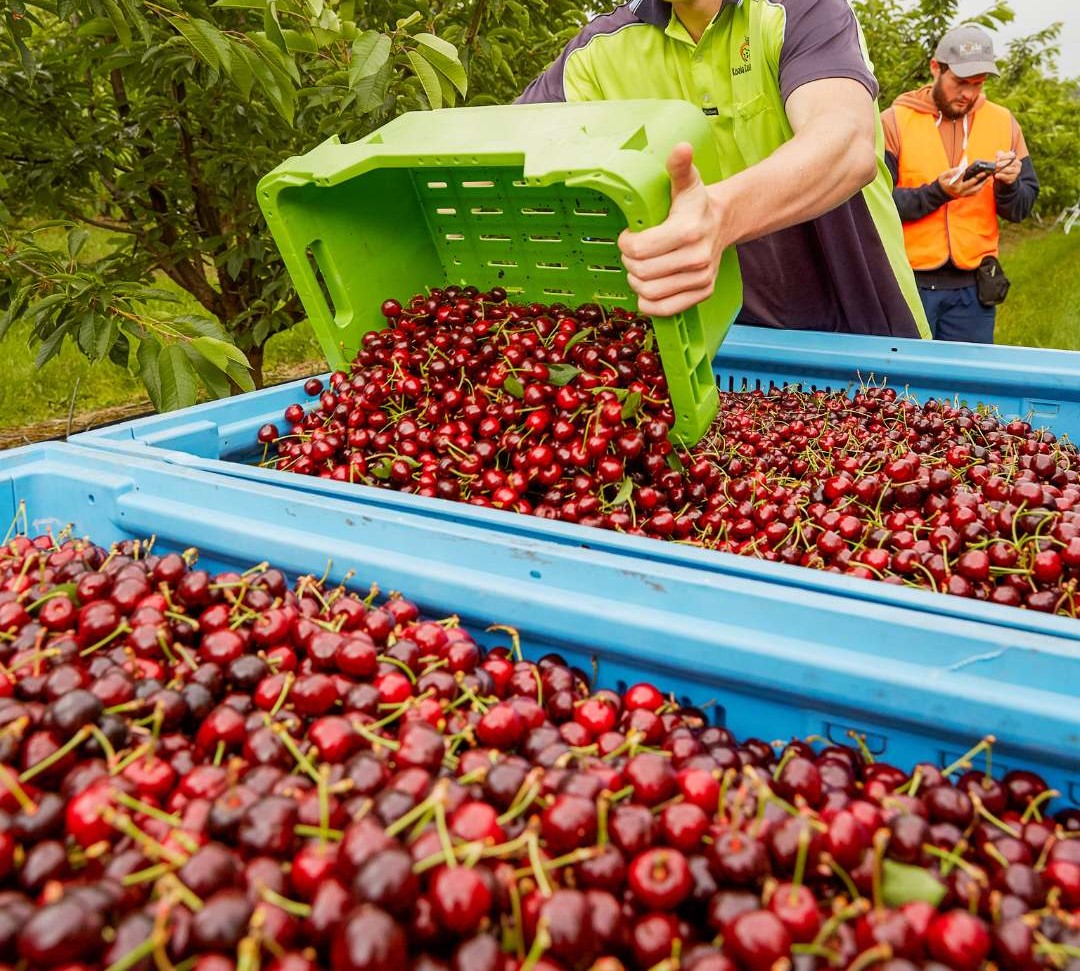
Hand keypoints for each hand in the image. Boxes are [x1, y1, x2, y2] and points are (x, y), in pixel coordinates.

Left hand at [618, 143, 726, 317]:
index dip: (626, 243)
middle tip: (633, 252)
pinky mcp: (702, 294)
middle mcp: (697, 258)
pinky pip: (663, 310)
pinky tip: (647, 287)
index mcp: (688, 231)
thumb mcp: (687, 182)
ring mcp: (701, 279)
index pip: (639, 250)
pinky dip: (648, 303)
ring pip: (648, 293)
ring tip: (640, 268)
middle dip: (629, 262)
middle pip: (640, 273)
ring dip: (636, 282)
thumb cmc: (695, 204)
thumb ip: (679, 166)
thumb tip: (682, 148)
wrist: (723, 223)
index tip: (628, 236)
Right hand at [938, 165, 989, 198]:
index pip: (960, 177)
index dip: (964, 172)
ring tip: (988, 178)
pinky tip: (984, 183)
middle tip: (984, 173)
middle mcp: (959, 191)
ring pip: (975, 190)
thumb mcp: (943, 176)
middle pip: (971, 184)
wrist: (941, 193)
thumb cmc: (943, 183)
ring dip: (982, 184)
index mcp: (953, 185)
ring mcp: (963, 194)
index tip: (967, 168)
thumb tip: (961, 168)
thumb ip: (952, 171)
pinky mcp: (965, 196)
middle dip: (978, 178)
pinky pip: (975, 193)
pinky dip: (980, 188)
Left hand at [995, 150, 1021, 185]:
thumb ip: (999, 155)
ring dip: (1002, 170)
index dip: (1004, 157)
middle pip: (1012, 162)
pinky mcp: (1013, 178)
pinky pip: (1008, 177)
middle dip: (1003, 163)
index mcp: (1014, 157)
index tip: (998, 158)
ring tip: (996, 170)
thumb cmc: (1002, 165)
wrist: (1003, 175)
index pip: (1011, 155)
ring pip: (1010, 170)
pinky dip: (1001, 176)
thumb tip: (998, 153)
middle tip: (996, 165)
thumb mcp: (1000, 159)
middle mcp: (1017, 163)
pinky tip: (996, 175)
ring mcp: (1016, 171)